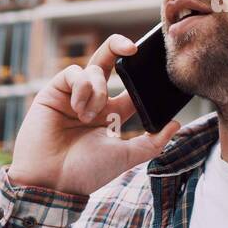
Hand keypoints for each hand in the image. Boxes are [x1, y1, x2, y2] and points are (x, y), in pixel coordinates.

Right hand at [7, 34, 180, 196]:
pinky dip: (81, 87)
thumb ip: (152, 142)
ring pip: (93, 68)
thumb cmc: (86, 172)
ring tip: (89, 116)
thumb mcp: (126, 156)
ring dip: (98, 89)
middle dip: (119, 46)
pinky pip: (73, 73)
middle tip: (133, 48)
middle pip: (108, 61)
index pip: (130, 86)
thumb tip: (176, 123)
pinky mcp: (53, 91)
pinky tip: (78, 108)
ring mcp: (73, 95)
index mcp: (112, 114)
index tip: (153, 69)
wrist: (52, 181)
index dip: (141, 74)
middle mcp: (93, 100)